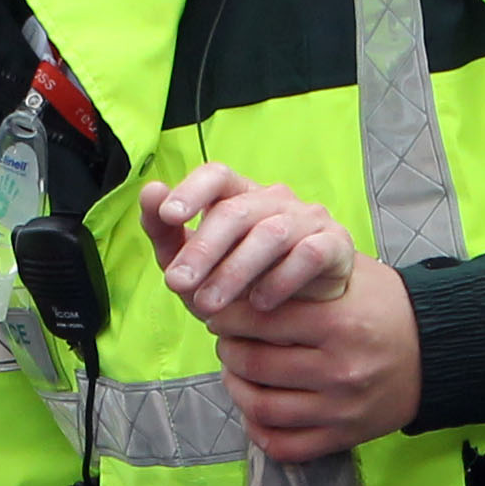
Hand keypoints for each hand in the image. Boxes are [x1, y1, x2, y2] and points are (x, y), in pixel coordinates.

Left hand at [143, 168, 355, 315]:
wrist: (301, 310)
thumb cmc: (241, 281)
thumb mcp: (196, 262)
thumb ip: (167, 232)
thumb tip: (150, 192)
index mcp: (237, 195)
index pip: (216, 175)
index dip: (192, 190)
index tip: (169, 215)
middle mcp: (272, 200)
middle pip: (236, 211)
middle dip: (203, 249)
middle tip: (178, 283)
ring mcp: (306, 219)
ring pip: (271, 234)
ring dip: (235, 271)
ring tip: (209, 305)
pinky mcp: (334, 244)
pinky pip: (311, 254)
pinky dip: (283, 279)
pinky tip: (261, 303)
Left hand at [195, 256, 422, 461]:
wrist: (439, 351)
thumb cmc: (386, 308)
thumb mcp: (350, 276)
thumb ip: (300, 273)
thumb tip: (240, 276)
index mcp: (339, 323)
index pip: (259, 319)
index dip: (228, 315)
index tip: (220, 312)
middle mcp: (341, 369)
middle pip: (253, 364)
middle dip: (228, 349)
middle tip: (227, 339)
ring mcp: (342, 408)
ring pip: (261, 407)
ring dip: (236, 388)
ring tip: (236, 370)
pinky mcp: (344, 436)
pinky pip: (283, 444)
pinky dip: (258, 428)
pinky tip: (255, 408)